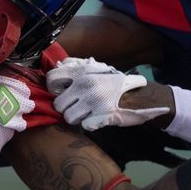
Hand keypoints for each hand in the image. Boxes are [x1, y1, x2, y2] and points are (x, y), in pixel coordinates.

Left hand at [47, 57, 169, 128]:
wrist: (139, 96)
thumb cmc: (114, 83)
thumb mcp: (96, 68)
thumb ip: (76, 65)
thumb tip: (58, 64)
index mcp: (82, 73)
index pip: (51, 80)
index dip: (53, 90)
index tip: (62, 93)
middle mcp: (85, 86)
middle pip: (58, 105)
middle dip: (66, 108)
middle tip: (78, 107)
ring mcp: (93, 101)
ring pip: (68, 117)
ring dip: (77, 118)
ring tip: (88, 112)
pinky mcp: (101, 116)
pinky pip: (84, 125)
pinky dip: (90, 124)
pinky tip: (98, 118)